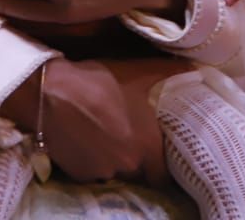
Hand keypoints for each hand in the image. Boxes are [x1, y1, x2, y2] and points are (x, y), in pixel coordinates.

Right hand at [38, 56, 182, 186]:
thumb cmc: (97, 82)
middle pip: (138, 171)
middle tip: (127, 138)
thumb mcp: (136, 73)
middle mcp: (128, 164)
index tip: (156, 154)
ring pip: (114, 171)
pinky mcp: (79, 174)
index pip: (162, 174)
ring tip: (102, 136)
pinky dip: (90, 161)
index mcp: (147, 145)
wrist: (50, 93)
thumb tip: (194, 69)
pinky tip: (84, 140)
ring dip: (112, 159)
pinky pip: (92, 171)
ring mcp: (102, 172)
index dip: (160, 165)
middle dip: (134, 158)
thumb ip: (166, 74)